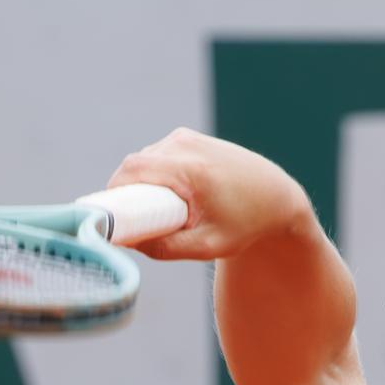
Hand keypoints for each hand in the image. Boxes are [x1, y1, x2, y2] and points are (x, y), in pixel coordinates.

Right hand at [102, 128, 311, 261]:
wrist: (275, 196)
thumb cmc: (245, 224)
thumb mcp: (207, 245)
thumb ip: (167, 248)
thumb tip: (130, 242)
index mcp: (190, 169)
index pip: (131, 172)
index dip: (113, 194)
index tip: (109, 219)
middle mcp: (185, 145)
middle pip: (133, 166)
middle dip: (125, 194)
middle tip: (133, 223)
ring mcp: (186, 137)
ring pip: (142, 160)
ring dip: (139, 184)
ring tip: (155, 212)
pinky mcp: (187, 137)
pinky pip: (154, 156)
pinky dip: (152, 175)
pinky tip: (164, 195)